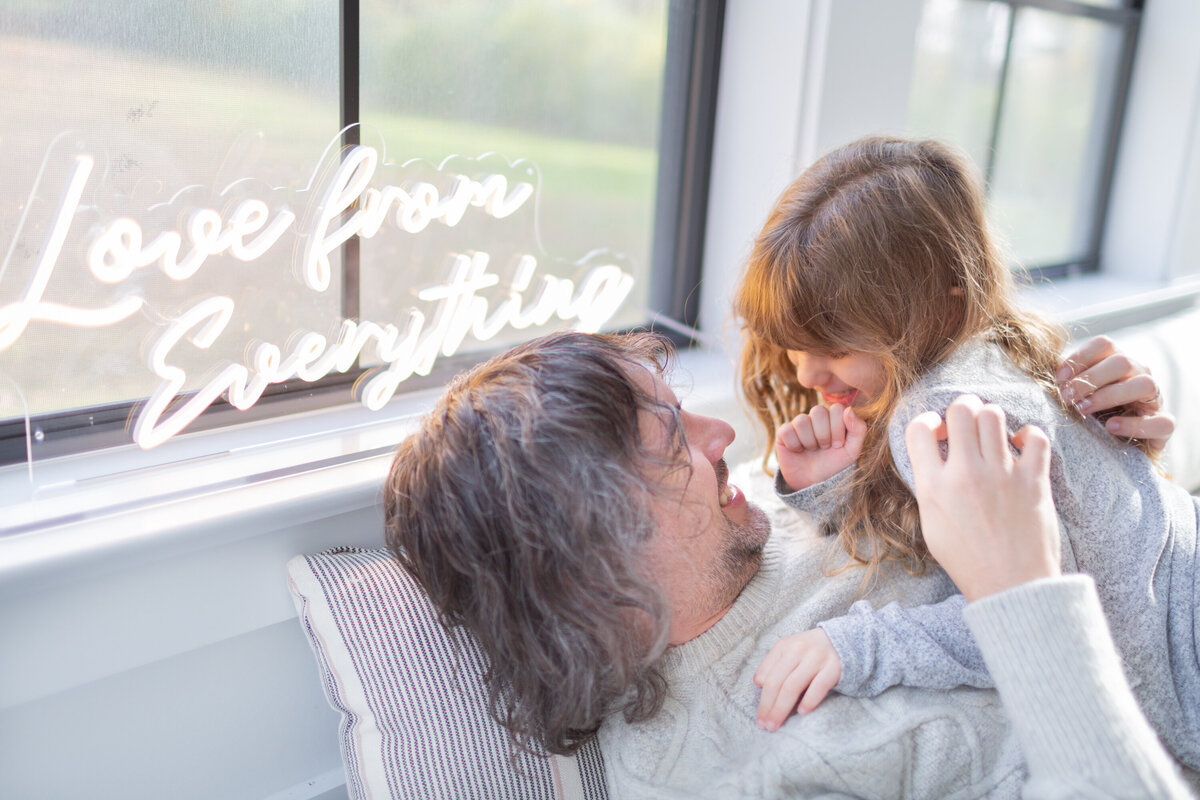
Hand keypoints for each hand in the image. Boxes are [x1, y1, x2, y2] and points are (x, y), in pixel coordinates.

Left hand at [753, 628, 841, 729]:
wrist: (842, 640)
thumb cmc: (809, 650)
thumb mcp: (789, 650)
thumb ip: (772, 664)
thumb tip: (759, 682)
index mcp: (784, 646)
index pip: (767, 675)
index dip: (762, 699)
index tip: (759, 717)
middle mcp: (798, 650)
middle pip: (777, 682)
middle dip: (768, 707)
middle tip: (764, 726)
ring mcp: (816, 659)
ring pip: (793, 686)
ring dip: (782, 708)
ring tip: (776, 725)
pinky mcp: (833, 668)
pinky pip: (819, 686)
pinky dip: (809, 700)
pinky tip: (802, 712)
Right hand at [775, 404, 866, 489]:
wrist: (815, 483)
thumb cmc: (834, 465)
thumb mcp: (852, 451)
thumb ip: (858, 430)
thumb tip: (849, 409)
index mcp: (834, 418)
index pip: (836, 409)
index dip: (838, 428)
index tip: (838, 445)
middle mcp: (816, 418)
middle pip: (818, 411)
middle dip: (823, 435)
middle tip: (824, 448)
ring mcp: (799, 424)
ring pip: (802, 421)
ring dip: (809, 441)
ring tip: (811, 450)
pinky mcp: (784, 433)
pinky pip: (787, 430)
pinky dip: (794, 445)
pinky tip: (797, 451)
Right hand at [904, 395, 1060, 601]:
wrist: (1012, 586)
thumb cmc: (969, 561)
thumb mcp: (931, 525)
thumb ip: (930, 488)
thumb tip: (935, 458)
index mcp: (934, 487)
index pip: (919, 428)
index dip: (926, 422)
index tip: (936, 431)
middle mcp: (966, 475)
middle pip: (961, 410)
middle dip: (962, 408)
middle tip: (967, 420)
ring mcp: (1002, 475)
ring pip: (994, 415)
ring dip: (991, 417)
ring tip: (993, 433)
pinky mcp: (1033, 480)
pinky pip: (1034, 437)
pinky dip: (1028, 435)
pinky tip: (1021, 447)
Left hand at [1057, 336, 1173, 450]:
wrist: (1113, 446)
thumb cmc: (1089, 413)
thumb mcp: (1074, 393)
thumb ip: (1062, 380)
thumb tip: (1036, 370)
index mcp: (1116, 362)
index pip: (1105, 344)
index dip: (1080, 357)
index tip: (1058, 378)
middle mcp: (1139, 374)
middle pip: (1122, 362)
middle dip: (1090, 379)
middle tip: (1066, 397)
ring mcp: (1155, 399)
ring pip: (1144, 384)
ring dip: (1110, 396)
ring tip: (1083, 410)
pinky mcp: (1164, 424)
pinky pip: (1160, 421)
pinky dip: (1135, 424)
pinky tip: (1111, 427)